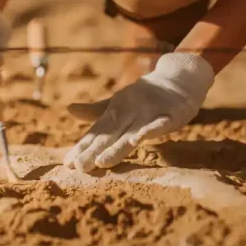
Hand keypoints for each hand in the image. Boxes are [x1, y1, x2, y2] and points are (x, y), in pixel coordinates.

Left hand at [64, 53, 213, 171]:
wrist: (178, 78)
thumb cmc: (145, 95)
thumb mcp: (119, 103)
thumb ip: (96, 112)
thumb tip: (68, 109)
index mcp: (116, 111)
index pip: (97, 133)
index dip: (83, 147)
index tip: (67, 163)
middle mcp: (129, 111)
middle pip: (110, 135)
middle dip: (94, 152)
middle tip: (79, 167)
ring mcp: (149, 113)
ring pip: (131, 134)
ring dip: (117, 148)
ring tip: (101, 162)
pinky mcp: (169, 114)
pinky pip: (159, 124)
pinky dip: (149, 131)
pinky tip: (138, 141)